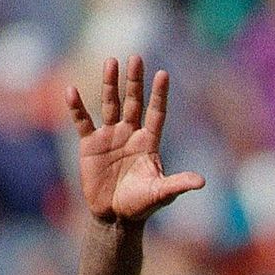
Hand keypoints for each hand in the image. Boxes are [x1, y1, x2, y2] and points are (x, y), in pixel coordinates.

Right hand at [67, 56, 204, 222]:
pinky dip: (77, 107)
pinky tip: (72, 91)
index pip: (156, 113)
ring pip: (110, 105)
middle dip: (134, 81)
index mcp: (149, 143)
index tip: (163, 74)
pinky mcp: (90, 145)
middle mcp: (130, 134)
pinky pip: (83, 121)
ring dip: (110, 84)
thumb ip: (178, 184)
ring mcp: (110, 137)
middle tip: (136, 57)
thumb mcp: (161, 193)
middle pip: (133, 102)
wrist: (115, 217)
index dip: (159, 95)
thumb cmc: (141, 205)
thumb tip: (202, 182)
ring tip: (111, 61)